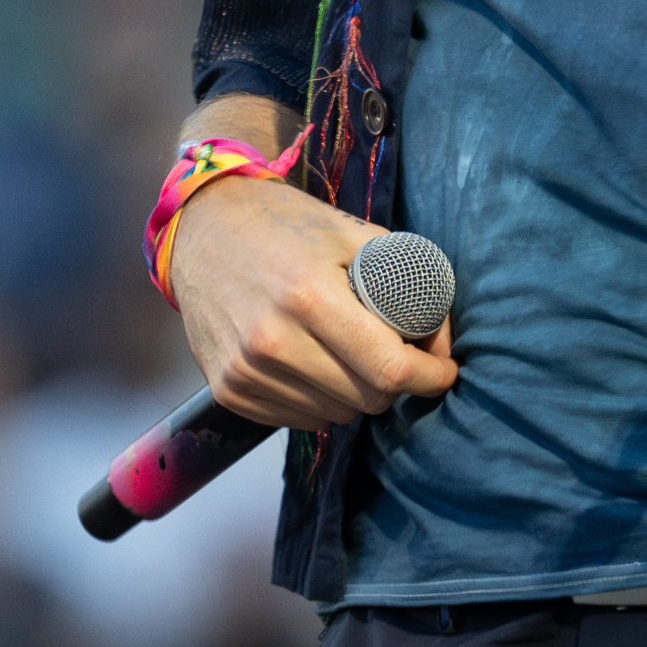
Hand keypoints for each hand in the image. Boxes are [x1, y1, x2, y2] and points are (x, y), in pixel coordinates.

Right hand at [168, 176, 457, 430]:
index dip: (429, 376)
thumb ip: (405, 277)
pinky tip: (318, 365)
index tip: (444, 370)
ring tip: (353, 354)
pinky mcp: (228, 390)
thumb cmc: (286, 226)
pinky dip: (321, 401)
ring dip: (357, 394)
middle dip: (396, 384)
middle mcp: (272, 342)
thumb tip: (441, 333)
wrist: (203, 230)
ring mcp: (245, 371)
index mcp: (309, 296)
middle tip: (399, 355)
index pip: (389, 369)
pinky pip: (299, 419)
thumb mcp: (352, 233)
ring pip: (335, 415)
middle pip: (366, 399)